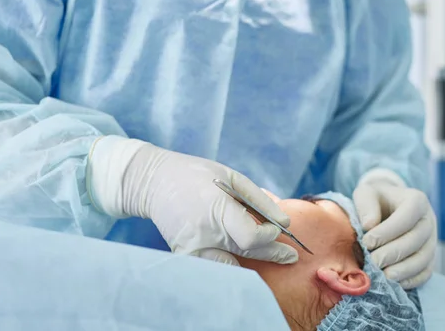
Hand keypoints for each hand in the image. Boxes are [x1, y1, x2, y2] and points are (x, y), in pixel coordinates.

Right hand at [89, 137, 297, 265]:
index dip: (270, 238)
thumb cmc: (196, 175)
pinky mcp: (184, 255)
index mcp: (216, 210)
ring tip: (270, 259)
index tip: (276, 230)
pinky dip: (230, 266)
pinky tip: (243, 260)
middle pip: (246, 256)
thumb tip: (285, 223)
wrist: (154, 183)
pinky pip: (214, 268)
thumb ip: (260, 201)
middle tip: (290, 256)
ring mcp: (191, 248)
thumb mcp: (232, 177)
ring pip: (230, 269)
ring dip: (252, 267)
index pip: (252, 238)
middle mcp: (203, 234)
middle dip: (273, 255)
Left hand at [353, 181, 435, 288]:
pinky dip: (412, 279)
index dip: (388, 231)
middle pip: (417, 240)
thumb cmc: (375, 200)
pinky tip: (395, 283)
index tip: (367, 242)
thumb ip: (366, 205)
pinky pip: (426, 271)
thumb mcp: (366, 193)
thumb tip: (369, 225)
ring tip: (384, 276)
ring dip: (404, 270)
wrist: (387, 206)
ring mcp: (431, 240)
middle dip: (393, 253)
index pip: (407, 216)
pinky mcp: (429, 257)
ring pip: (424, 258)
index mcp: (416, 200)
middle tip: (373, 262)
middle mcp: (428, 220)